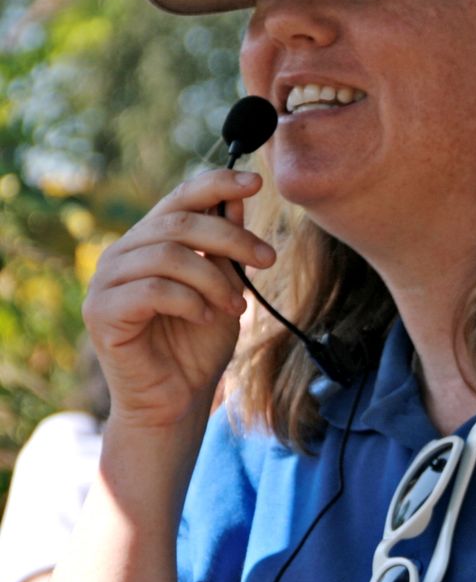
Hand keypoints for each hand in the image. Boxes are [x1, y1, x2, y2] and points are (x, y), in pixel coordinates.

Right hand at [81, 169, 273, 429]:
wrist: (177, 399)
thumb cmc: (198, 343)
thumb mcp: (223, 286)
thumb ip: (224, 246)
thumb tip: (237, 198)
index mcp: (150, 241)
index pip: (180, 197)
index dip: (217, 183)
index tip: (257, 183)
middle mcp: (122, 254)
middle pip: (179, 222)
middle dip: (231, 237)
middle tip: (267, 259)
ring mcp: (106, 282)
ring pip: (168, 255)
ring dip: (214, 279)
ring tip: (236, 306)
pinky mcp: (101, 312)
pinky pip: (153, 290)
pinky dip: (190, 301)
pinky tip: (205, 318)